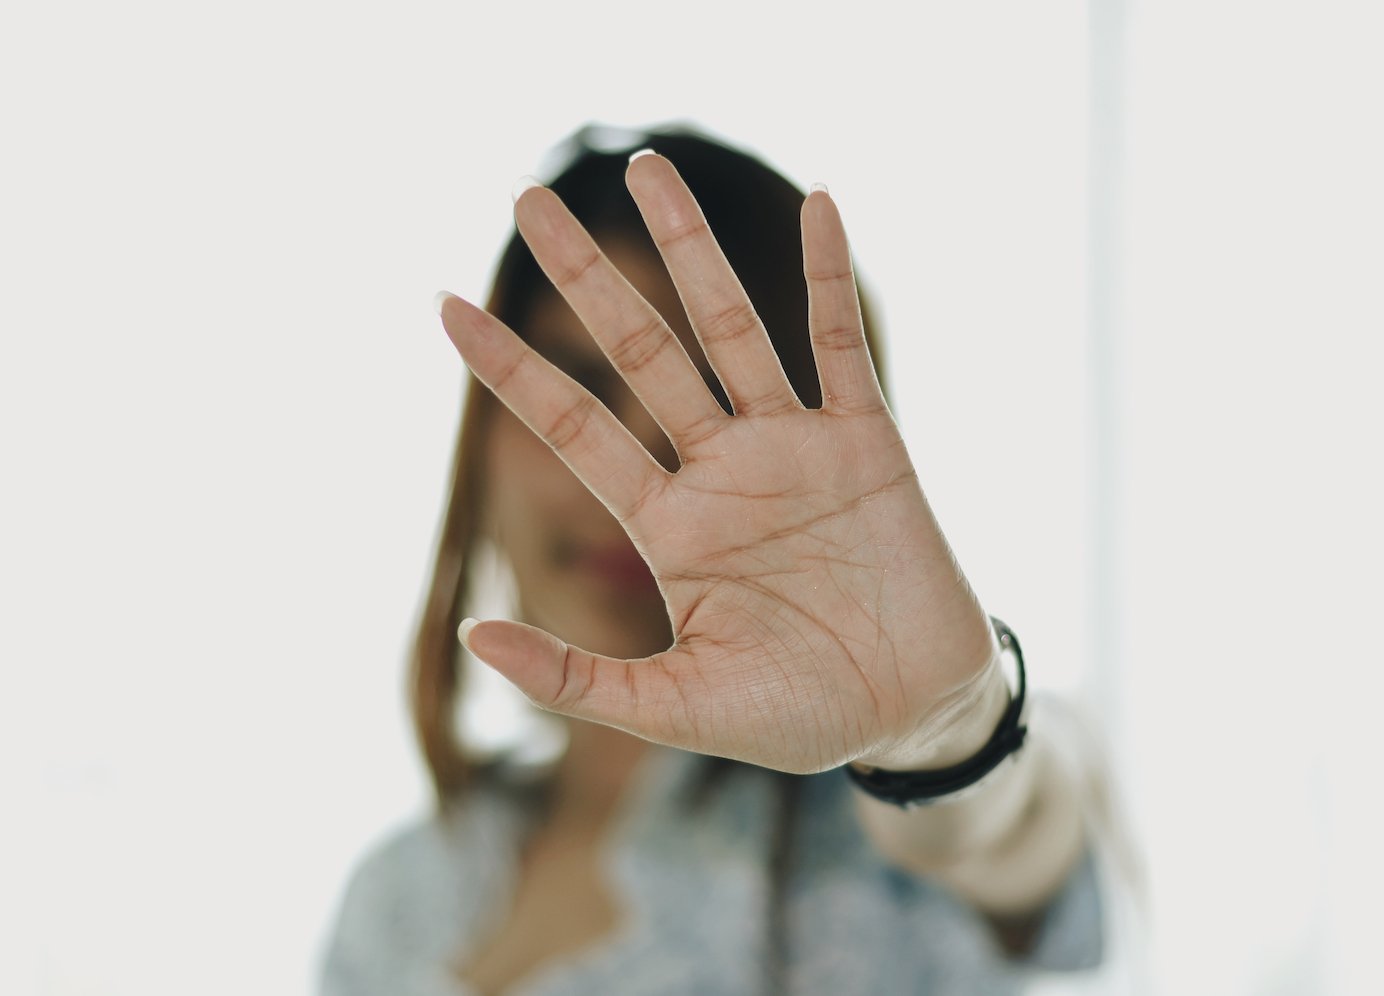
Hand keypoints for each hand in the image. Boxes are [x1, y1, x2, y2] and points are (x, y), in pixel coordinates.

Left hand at [437, 154, 1005, 774]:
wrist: (909, 713)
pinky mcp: (868, 443)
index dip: (511, 368)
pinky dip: (828, 276)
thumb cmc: (795, 716)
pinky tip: (816, 203)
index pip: (574, 427)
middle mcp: (721, 468)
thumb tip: (471, 637)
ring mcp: (793, 447)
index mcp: (669, 526)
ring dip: (692, 249)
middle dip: (586, 277)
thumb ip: (579, 677)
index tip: (444, 303)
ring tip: (646, 170)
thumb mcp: (676, 708)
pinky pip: (840, 345)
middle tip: (526, 196)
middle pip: (640, 352)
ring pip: (731, 329)